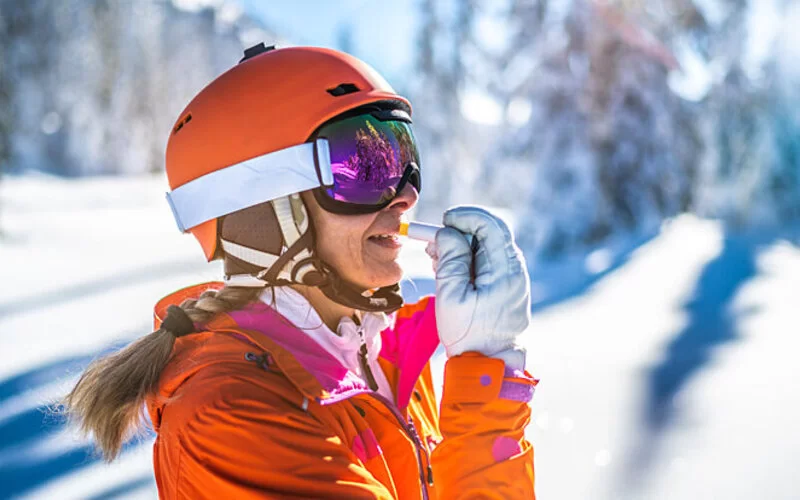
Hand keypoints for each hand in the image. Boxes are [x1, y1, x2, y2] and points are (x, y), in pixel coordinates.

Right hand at [429, 206, 530, 368]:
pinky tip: (447, 271)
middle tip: (434, 243)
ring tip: (436, 260)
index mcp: (506, 271)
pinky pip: (486, 262)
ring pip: (485, 246)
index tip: (443, 221)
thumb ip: (450, 260)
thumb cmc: (470, 336)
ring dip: (460, 247)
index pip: (491, 225)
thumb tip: (448, 232)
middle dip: (459, 232)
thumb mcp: (452, 297)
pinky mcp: (504, 287)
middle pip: (489, 233)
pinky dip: (466, 260)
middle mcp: (514, 270)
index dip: (466, 216)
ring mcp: (511, 278)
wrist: (490, 367)